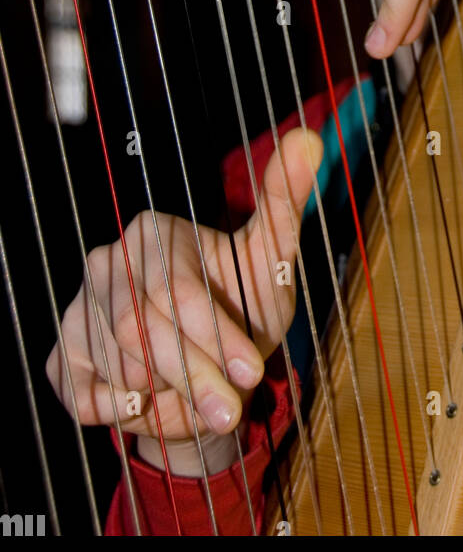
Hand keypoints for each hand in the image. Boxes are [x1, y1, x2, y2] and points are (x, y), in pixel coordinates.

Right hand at [45, 129, 321, 472]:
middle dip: (195, 376)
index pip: (177, 290)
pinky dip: (125, 412)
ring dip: (168, 396)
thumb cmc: (240, 305)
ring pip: (119, 367)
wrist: (212, 369)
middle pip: (143, 331)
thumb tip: (309, 139)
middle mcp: (107, 263)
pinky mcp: (63, 358)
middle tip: (231, 408)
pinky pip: (87, 397)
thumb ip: (284, 200)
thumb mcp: (269, 259)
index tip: (251, 371)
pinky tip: (154, 404)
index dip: (216, 336)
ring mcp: (80, 309)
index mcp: (153, 232)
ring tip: (202, 399)